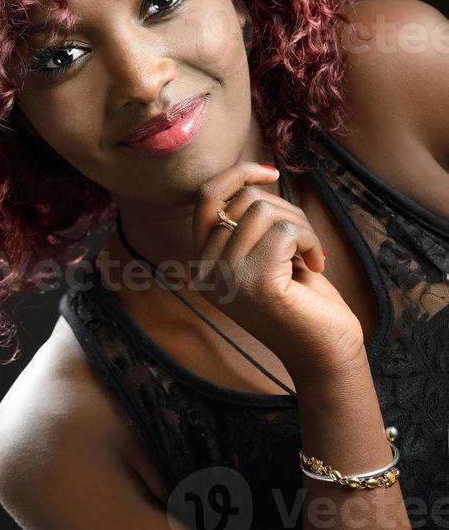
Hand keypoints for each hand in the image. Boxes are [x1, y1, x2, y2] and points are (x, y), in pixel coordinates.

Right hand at [191, 162, 365, 383]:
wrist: (326, 356)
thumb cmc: (302, 301)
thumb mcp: (265, 253)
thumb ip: (249, 222)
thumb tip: (255, 173)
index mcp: (203, 265)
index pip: (205, 199)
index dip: (237, 175)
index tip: (270, 172)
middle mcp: (206, 272)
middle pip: (242, 201)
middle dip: (284, 209)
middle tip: (304, 240)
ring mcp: (228, 277)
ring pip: (264, 211)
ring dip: (300, 225)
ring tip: (310, 254)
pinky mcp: (256, 282)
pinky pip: (286, 230)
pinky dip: (309, 239)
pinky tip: (315, 264)